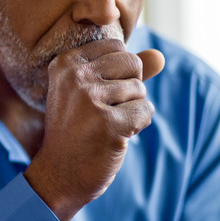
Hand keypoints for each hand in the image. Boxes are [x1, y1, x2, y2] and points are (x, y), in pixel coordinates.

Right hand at [23, 39, 164, 220]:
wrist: (58, 173)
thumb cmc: (77, 129)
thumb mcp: (90, 91)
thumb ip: (124, 70)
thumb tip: (160, 55)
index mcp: (65, 63)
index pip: (116, 47)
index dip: (118, 72)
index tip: (96, 94)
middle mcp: (74, 76)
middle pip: (132, 63)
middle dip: (129, 88)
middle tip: (104, 111)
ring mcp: (90, 99)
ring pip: (140, 90)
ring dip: (132, 110)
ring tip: (106, 125)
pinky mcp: (108, 123)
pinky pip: (146, 111)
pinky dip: (137, 126)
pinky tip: (115, 136)